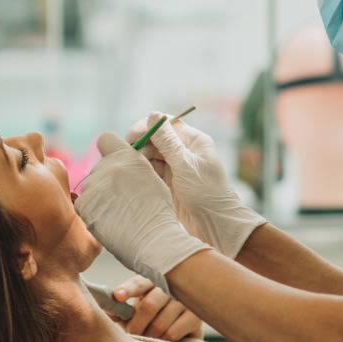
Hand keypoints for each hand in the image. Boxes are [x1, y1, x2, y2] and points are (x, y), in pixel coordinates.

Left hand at [75, 132, 210, 294]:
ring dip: (99, 197)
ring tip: (118, 214)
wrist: (152, 240)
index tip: (115, 164)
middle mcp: (107, 166)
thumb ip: (132, 165)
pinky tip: (109, 221)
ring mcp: (93, 186)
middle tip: (122, 199)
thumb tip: (120, 163)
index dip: (109, 150)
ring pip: (90, 187)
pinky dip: (93, 212)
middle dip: (106, 180)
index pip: (105, 139)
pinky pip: (83, 204)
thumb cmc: (158, 212)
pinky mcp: (83, 205)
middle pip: (98, 168)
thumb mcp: (152, 177)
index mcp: (127, 156)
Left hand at [110, 275, 204, 341]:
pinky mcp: (195, 316)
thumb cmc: (155, 311)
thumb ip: (122, 311)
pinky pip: (172, 332)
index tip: (117, 296)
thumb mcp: (137, 308)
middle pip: (149, 306)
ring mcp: (184, 300)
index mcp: (152, 281)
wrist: (184, 320)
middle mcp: (170, 287)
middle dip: (136, 325)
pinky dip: (162, 339)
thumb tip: (107, 312)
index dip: (127, 289)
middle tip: (130, 333)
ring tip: (147, 335)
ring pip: (159, 323)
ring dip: (149, 334)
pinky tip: (162, 337)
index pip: (138, 283)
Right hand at [128, 112, 266, 257]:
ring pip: (151, 156)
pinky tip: (133, 177)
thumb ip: (168, 142)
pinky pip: (151, 171)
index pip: (165, 124)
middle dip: (140, 145)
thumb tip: (153, 115)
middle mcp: (184, 151)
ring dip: (139, 160)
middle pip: (155, 139)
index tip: (130, 137)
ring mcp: (176, 167)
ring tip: (128, 169)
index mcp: (193, 141)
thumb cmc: (207, 194)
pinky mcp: (169, 183)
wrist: (216, 226)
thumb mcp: (186, 165)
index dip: (146, 127)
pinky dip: (142, 172)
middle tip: (126, 158)